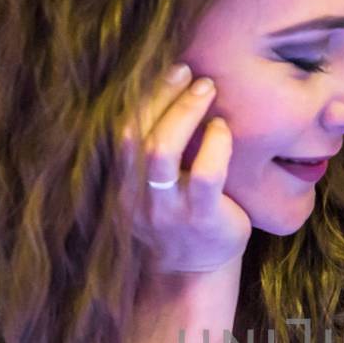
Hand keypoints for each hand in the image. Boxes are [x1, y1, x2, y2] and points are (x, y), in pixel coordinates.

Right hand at [128, 63, 251, 274]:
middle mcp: (136, 196)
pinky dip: (214, 145)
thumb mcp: (154, 185)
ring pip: (161, 151)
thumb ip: (153, 148)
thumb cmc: (179, 215)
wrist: (192, 271)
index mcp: (121, 182)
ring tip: (206, 88)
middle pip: (134, 133)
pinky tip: (223, 129)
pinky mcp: (201, 219)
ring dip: (184, 112)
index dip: (142, 96)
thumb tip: (170, 87)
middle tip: (188, 71)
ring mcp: (166, 210)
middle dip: (161, 95)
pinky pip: (204, 175)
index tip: (168, 71)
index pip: (120, 129)